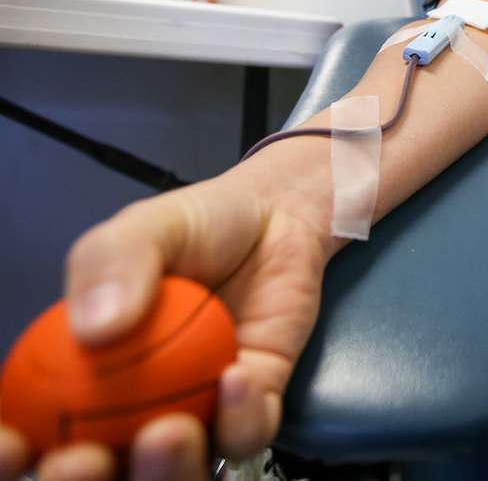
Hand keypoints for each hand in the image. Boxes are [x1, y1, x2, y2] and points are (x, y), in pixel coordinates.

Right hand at [0, 173, 332, 480]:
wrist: (279, 215)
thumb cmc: (199, 227)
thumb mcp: (142, 230)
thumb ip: (111, 263)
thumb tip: (93, 328)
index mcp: (83, 372)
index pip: (32, 428)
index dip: (13, 452)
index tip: (14, 447)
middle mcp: (132, 407)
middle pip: (99, 473)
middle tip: (88, 459)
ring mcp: (194, 413)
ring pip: (173, 474)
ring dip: (165, 471)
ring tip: (169, 431)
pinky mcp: (253, 408)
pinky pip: (243, 438)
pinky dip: (239, 420)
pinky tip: (236, 378)